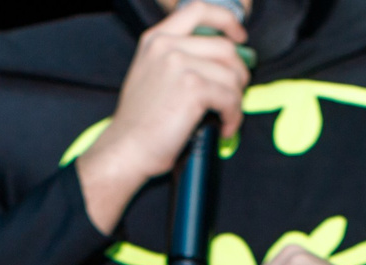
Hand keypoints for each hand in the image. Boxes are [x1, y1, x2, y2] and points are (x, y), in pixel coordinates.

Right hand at [76, 1, 249, 235]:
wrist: (126, 149)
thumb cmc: (140, 122)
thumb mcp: (150, 74)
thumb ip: (176, 57)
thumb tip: (218, 61)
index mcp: (156, 39)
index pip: (199, 9)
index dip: (226, 20)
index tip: (239, 37)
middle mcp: (167, 46)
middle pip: (225, 48)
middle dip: (238, 74)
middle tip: (234, 95)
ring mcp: (180, 64)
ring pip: (232, 75)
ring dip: (236, 100)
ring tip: (226, 117)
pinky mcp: (193, 88)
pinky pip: (230, 97)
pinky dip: (234, 116)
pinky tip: (224, 128)